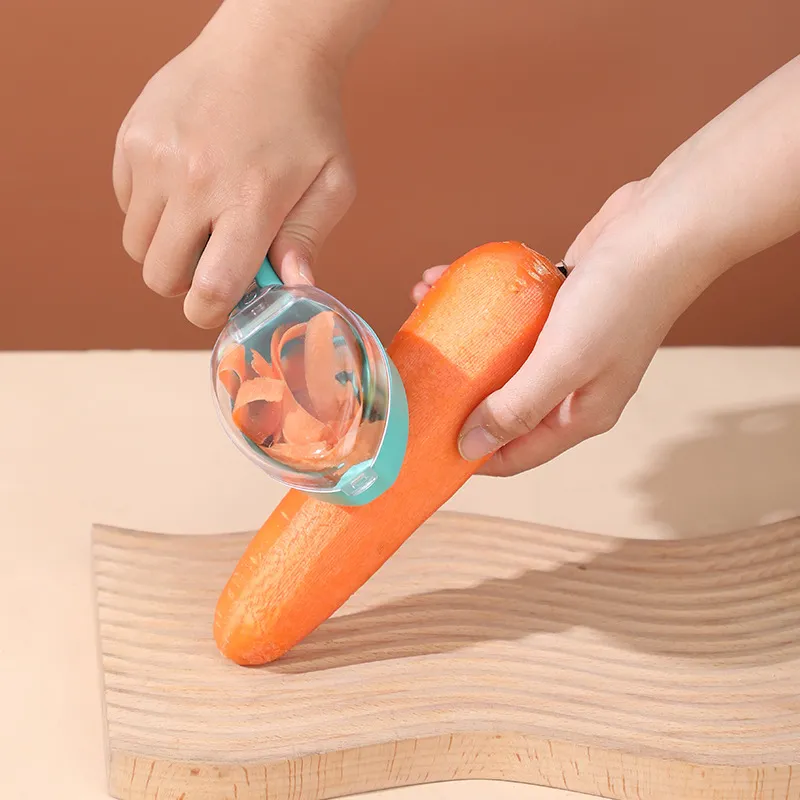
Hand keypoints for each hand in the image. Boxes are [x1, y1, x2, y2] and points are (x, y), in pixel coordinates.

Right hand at [112, 1, 356, 327]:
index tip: (222, 304)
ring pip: (137, 246)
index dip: (211, 312)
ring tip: (201, 221)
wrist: (268, 46)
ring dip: (166, 248)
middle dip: (188, 284)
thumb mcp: (332, 184)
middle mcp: (195, 182)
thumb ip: (308, 241)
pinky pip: (125, 205)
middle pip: (162, 277)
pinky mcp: (131, 139)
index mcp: (250, 202)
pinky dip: (150, 211)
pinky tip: (184, 187)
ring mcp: (155, 158)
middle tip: (215, 260)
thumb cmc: (308, 121)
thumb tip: (291, 288)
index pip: (211, 289)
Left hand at [414, 181, 712, 475]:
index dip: (469, 454)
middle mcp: (572, 386)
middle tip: (414, 374)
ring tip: (420, 309)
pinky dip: (477, 302)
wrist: (665, 225)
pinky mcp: (558, 307)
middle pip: (501, 406)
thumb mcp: (563, 363)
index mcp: (580, 414)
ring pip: (499, 355)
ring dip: (459, 337)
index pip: (515, 453)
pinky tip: (442, 278)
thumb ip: (516, 408)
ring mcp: (566, 345)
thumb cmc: (620, 300)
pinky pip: (507, 314)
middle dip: (455, 391)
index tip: (424, 441)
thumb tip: (468, 449)